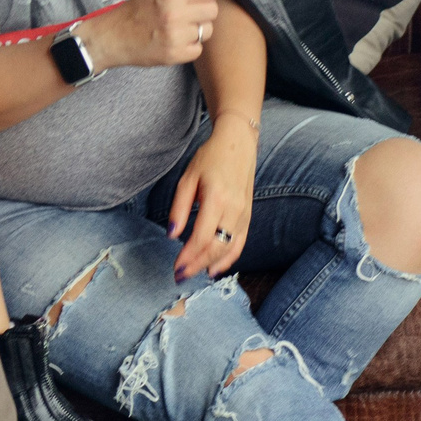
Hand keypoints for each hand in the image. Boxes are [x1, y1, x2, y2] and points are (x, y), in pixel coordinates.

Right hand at [93, 0, 223, 69]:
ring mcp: (175, 36)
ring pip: (207, 31)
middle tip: (186, 14)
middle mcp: (175, 14)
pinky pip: (198, 49)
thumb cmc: (137, 9)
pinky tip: (175, 41)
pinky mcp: (175, 55)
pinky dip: (189, 46)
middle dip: (202, 11)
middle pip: (213, 11)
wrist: (114, 36)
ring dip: (196, 30)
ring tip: (178, 28)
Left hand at [167, 114, 256, 277]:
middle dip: (197, 264)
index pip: (202, 237)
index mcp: (216, 198)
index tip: (176, 267)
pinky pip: (240, 243)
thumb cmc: (210, 158)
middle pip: (216, 247)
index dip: (189, 256)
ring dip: (211, 264)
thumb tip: (172, 235)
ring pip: (229, 248)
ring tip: (194, 274)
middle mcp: (234, 209)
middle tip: (180, 275)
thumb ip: (179, 207)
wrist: (238, 144)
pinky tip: (214, 268)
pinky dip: (228, 259)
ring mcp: (244, 214)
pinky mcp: (248, 216)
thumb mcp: (187, 178)